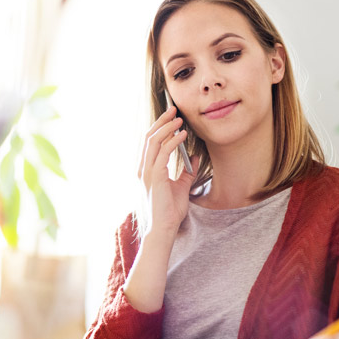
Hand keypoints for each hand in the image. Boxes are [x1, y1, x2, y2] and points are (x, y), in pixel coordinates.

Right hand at [138, 106, 198, 234]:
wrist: (164, 229)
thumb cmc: (170, 212)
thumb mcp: (181, 187)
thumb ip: (187, 172)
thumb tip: (196, 158)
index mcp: (146, 171)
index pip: (149, 143)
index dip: (159, 128)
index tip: (171, 118)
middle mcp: (143, 169)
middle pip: (148, 137)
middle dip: (161, 121)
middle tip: (174, 110)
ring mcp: (147, 172)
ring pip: (153, 141)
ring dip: (166, 127)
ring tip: (179, 119)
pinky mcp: (155, 176)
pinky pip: (163, 152)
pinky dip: (173, 140)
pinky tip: (182, 135)